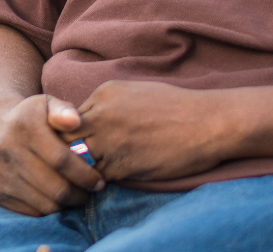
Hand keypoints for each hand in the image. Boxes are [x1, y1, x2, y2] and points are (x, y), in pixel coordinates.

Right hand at [0, 94, 104, 215]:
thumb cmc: (33, 117)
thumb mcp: (47, 104)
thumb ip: (64, 110)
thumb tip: (75, 120)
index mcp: (25, 126)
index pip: (61, 160)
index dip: (84, 175)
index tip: (99, 181)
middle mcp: (8, 149)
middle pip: (54, 187)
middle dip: (79, 194)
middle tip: (91, 193)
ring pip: (44, 204)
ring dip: (65, 204)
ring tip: (76, 196)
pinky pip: (30, 212)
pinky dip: (48, 209)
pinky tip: (56, 198)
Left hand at [72, 81, 227, 181]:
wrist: (206, 122)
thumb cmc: (176, 106)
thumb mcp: (135, 91)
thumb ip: (109, 104)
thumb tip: (92, 119)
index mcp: (104, 93)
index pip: (68, 116)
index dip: (73, 132)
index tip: (83, 141)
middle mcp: (101, 114)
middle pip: (65, 137)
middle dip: (69, 150)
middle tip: (78, 161)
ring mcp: (109, 140)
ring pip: (78, 160)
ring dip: (83, 169)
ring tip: (92, 172)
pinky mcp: (121, 164)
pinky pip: (97, 177)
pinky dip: (99, 181)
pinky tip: (111, 179)